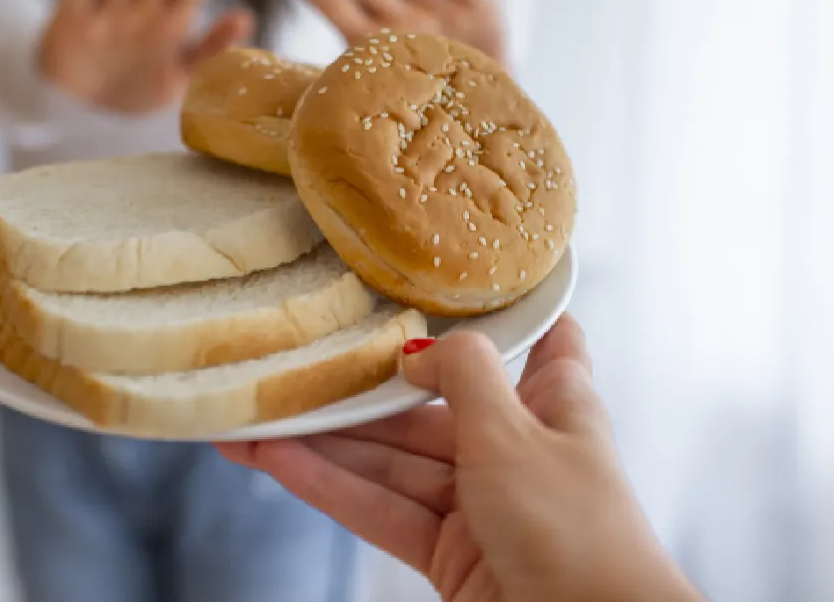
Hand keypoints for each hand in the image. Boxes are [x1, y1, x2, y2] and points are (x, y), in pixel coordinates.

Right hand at [217, 316, 703, 601]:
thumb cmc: (576, 529)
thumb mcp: (515, 431)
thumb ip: (464, 375)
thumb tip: (420, 348)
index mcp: (557, 400)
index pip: (541, 337)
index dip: (504, 308)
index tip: (451, 278)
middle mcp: (519, 446)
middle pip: (432, 406)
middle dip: (362, 392)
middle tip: (291, 369)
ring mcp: (483, 503)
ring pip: (396, 461)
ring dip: (328, 443)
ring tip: (257, 420)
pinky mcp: (452, 555)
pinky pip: (385, 511)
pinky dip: (334, 489)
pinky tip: (279, 463)